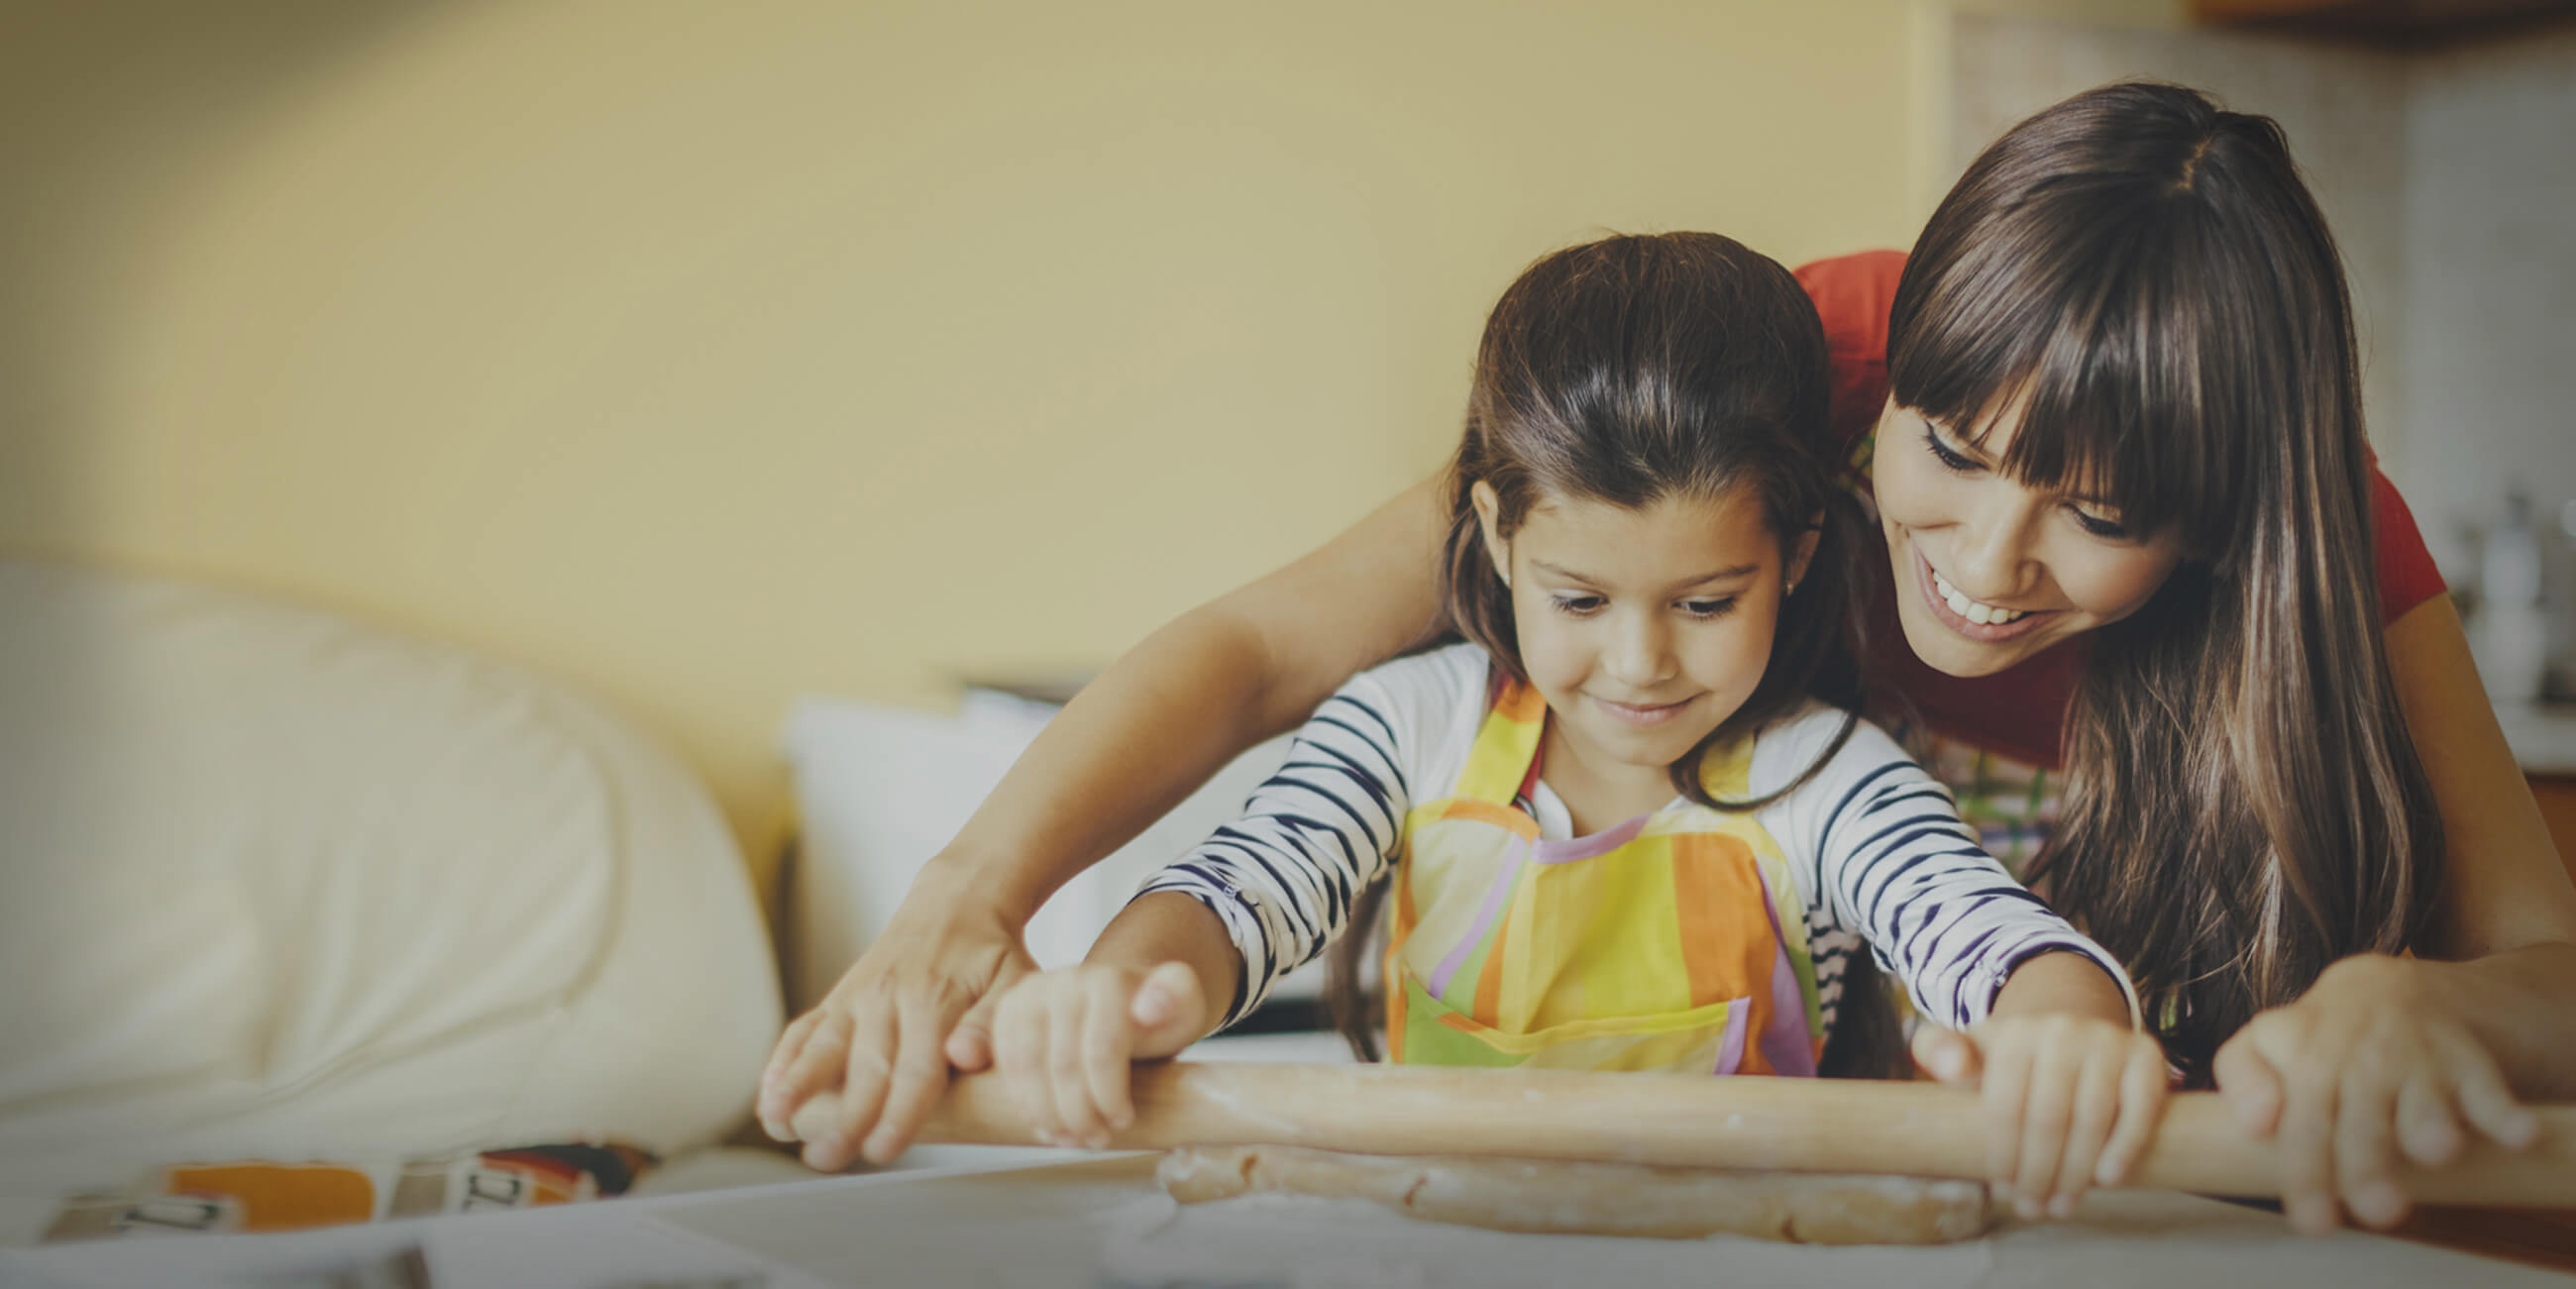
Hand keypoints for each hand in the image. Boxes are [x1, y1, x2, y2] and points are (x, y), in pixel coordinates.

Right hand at [755, 864, 1035, 1170]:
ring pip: (825, 1047)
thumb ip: (992, 1022)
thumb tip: (966, 1056)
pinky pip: (806, 1028)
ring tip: (776, 1124)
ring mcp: (858, 996)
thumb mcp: (1015, 979)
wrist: (957, 900)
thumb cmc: (992, 953)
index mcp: (937, 1001)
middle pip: (866, 1068)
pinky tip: (767, 1093)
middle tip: (826, 1159)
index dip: (899, 1113)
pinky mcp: (839, 996)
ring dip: (798, 1086)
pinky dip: (784, 1060)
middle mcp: (890, 997)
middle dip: (845, 1117)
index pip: (916, 1069)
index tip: (882, 1150)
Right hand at [992, 960, 1207, 1149]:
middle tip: (1096, 1139)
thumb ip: (1178, 996)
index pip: (1102, 1051)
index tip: (1123, 1120)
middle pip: (1063, 1064)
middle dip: (1079, 1113)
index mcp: (1109, 979)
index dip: (1110, 1096)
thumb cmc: (1158, 1012)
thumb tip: (1149, 1007)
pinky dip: (1022, 1099)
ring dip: (1047, 1112)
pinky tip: (1044, 1122)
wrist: (1125, 997)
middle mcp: (1066, 978)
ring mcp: (1032, 991)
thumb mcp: (1185, 1005)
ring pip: (1027, 1065)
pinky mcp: (1009, 1009)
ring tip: (1069, 1138)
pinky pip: (1006, 1061)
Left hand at [1913, 1013, 2169, 1220]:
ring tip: (2062, 1206)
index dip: (2003, 1155)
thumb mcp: (1971, 1048)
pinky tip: (2107, 1179)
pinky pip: (2140, 1107)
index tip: (2003, 1191)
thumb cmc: (2014, 1057)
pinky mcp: (2145, 1055)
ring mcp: (2107, 1040)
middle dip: (2038, 1172)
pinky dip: (2125, 1146)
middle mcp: (2062, 1030)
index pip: (2006, 1106)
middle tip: (2033, 1209)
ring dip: (2076, 1172)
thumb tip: (1952, 1067)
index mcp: (2014, 1033)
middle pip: (2048, 1117)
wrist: (2073, 1023)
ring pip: (2091, 1118)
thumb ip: (1940, 1051)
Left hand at [2213, 952, 2539, 1233]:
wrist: (2395, 991)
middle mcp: (2350, 1049)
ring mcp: (2411, 1055)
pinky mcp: (2466, 1062)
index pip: (2275, 1081)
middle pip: (2350, 1108)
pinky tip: (2518, 1135)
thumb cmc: (2321, 1042)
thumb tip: (2255, 1125)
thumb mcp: (2268, 1045)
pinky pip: (2487, 1088)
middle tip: (2375, 1210)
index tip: (2278, 1150)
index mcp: (2293, 1044)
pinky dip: (2504, 1114)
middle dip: (2362, 1159)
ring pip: (2420, 1096)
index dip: (2273, 1116)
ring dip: (2429, 1123)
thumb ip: (2245, 1079)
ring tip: (2435, 1151)